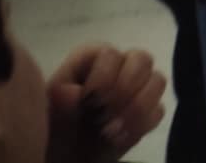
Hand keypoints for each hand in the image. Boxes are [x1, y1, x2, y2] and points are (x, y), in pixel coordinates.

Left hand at [47, 44, 165, 162]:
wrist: (63, 156)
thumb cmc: (52, 126)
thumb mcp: (47, 111)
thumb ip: (59, 98)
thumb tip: (75, 92)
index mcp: (92, 58)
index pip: (110, 53)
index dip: (104, 77)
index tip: (90, 103)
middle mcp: (119, 66)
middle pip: (142, 60)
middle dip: (126, 90)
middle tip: (105, 116)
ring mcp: (137, 88)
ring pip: (157, 81)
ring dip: (137, 108)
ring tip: (111, 132)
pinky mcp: (147, 112)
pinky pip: (158, 110)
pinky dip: (141, 125)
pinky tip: (119, 139)